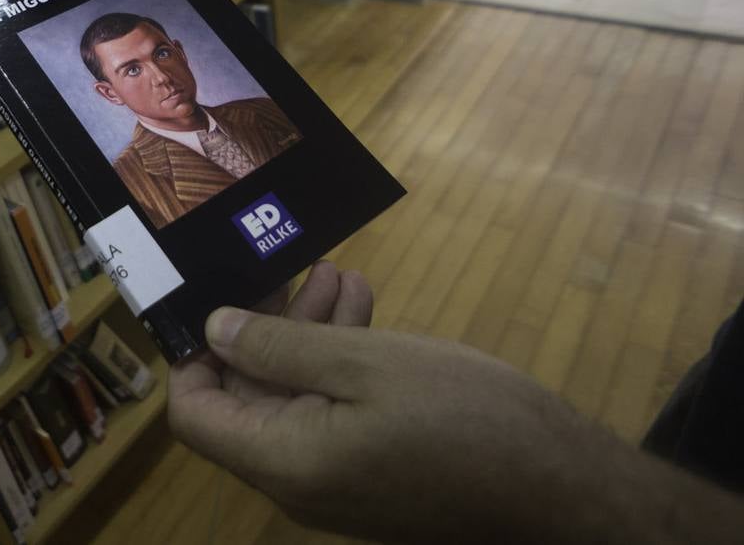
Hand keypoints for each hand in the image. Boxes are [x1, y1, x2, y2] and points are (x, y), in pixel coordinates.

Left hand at [169, 264, 733, 543]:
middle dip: (264, 326)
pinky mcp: (376, 475)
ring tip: (337, 276)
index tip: (216, 298)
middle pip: (247, 399)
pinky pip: (335, 414)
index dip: (193, 355)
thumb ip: (280, 348)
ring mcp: (339, 483)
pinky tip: (366, 308)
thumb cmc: (466, 418)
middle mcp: (298, 481)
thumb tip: (215, 331)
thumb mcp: (365, 364)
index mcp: (283, 461)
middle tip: (293, 270)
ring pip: (296, 398)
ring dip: (310, 333)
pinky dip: (342, 361)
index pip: (195, 414)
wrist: (568, 491)